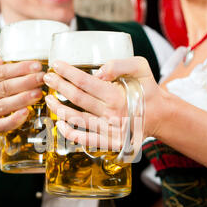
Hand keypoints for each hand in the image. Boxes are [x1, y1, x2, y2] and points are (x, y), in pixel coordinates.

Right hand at [0, 47, 43, 137]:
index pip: (0, 72)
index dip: (20, 68)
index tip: (37, 66)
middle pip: (4, 88)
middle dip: (26, 82)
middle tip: (42, 79)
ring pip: (4, 105)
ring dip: (23, 98)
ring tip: (39, 93)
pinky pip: (2, 124)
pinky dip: (15, 119)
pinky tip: (27, 112)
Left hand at [43, 57, 163, 148]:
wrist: (160, 115)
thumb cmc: (147, 89)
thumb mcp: (141, 67)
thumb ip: (120, 64)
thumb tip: (98, 72)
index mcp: (117, 94)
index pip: (85, 82)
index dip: (67, 72)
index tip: (56, 64)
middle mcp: (111, 113)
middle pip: (77, 98)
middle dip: (59, 86)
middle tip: (47, 78)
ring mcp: (109, 130)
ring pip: (76, 119)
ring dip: (58, 108)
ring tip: (48, 99)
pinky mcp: (109, 142)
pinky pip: (84, 139)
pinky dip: (69, 132)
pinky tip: (59, 123)